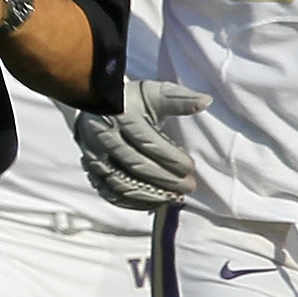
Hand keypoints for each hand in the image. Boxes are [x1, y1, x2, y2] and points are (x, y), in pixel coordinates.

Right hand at [73, 80, 212, 210]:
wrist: (93, 105)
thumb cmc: (130, 100)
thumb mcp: (154, 94)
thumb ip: (179, 99)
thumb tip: (206, 101)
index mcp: (122, 115)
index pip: (148, 142)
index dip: (171, 158)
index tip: (190, 167)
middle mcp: (105, 137)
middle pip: (136, 165)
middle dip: (165, 180)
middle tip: (188, 187)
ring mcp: (95, 156)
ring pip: (122, 183)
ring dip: (150, 194)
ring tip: (173, 198)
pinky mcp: (91, 170)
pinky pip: (109, 193)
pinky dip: (132, 202)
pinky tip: (153, 202)